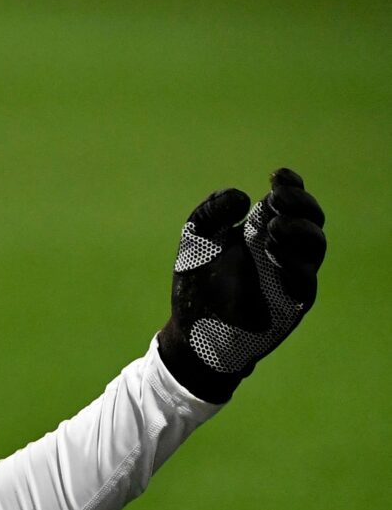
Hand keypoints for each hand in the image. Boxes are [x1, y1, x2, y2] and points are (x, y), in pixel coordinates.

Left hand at [156, 168, 326, 402]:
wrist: (192, 333)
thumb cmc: (197, 284)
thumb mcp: (195, 241)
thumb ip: (211, 212)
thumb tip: (243, 197)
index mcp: (264, 231)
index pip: (291, 202)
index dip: (292, 186)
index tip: (277, 176)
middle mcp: (284, 251)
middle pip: (312, 219)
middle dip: (299, 204)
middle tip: (276, 198)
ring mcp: (291, 277)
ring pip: (316, 247)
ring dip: (299, 231)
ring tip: (273, 227)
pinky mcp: (291, 306)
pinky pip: (306, 283)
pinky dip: (295, 266)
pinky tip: (272, 254)